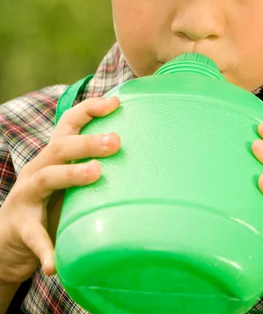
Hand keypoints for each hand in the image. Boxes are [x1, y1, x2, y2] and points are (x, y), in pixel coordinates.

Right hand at [0, 96, 119, 284]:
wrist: (8, 238)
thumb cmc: (51, 203)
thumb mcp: (70, 179)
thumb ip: (95, 166)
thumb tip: (145, 157)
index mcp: (53, 155)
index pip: (69, 123)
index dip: (90, 109)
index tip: (115, 102)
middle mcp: (38, 168)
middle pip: (61, 146)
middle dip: (88, 141)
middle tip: (116, 141)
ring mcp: (26, 197)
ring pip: (47, 178)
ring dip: (71, 174)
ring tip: (96, 173)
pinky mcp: (21, 228)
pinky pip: (34, 236)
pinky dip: (46, 248)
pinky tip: (54, 263)